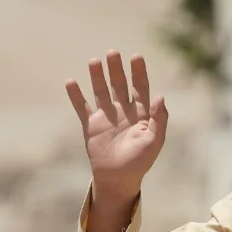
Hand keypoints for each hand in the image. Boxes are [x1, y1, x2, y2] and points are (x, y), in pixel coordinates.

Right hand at [66, 51, 167, 231]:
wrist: (118, 179)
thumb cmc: (140, 162)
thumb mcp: (154, 141)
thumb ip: (159, 119)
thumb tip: (161, 96)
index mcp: (140, 113)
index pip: (140, 88)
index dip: (138, 72)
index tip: (136, 56)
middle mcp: (123, 111)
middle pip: (119, 84)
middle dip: (116, 69)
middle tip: (113, 52)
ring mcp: (106, 117)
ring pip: (100, 91)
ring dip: (97, 76)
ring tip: (94, 61)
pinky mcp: (91, 126)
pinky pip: (81, 107)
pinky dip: (75, 95)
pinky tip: (71, 81)